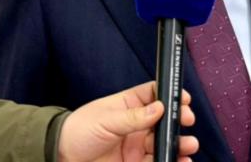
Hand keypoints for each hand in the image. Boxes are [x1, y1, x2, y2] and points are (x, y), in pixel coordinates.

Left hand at [58, 81, 197, 161]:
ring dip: (179, 142)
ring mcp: (137, 145)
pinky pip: (157, 160)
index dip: (170, 95)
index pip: (154, 95)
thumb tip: (159, 107)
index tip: (183, 98)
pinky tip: (180, 160)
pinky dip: (170, 160)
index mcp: (128, 105)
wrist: (61, 157)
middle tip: (187, 121)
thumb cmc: (79, 130)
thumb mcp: (106, 120)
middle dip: (179, 120)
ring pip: (164, 142)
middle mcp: (136, 124)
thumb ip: (133, 117)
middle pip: (164, 120)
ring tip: (189, 145)